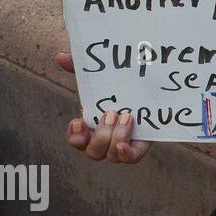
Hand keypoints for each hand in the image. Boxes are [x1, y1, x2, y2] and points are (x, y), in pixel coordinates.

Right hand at [57, 43, 151, 163]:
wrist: (154, 83)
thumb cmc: (122, 80)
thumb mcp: (102, 73)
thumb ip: (81, 65)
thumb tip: (61, 57)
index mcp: (93, 123)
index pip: (78, 140)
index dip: (75, 137)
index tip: (78, 121)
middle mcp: (107, 137)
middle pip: (94, 151)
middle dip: (101, 135)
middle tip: (112, 113)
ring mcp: (124, 141)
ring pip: (111, 156)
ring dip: (115, 139)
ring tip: (127, 117)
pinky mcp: (142, 142)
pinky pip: (131, 158)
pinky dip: (126, 155)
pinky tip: (125, 145)